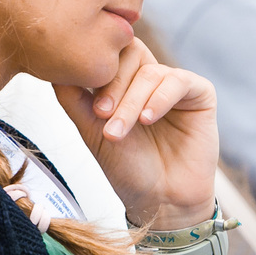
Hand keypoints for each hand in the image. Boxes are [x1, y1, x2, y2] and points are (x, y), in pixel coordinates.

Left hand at [54, 38, 218, 229]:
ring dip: (132, 101)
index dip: (98, 72)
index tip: (91, 108)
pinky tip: (149, 119)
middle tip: (103, 116)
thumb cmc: (127, 169)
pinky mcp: (200, 94)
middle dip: (114, 86)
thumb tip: (55, 68)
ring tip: (121, 131)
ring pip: (151, 72)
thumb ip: (73, 98)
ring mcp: (174, 85)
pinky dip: (160, 98)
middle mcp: (149, 79)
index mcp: (124, 83)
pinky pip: (179, 81)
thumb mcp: (92, 131)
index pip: (110, 54)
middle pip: (130, 54)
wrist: (160, 201)